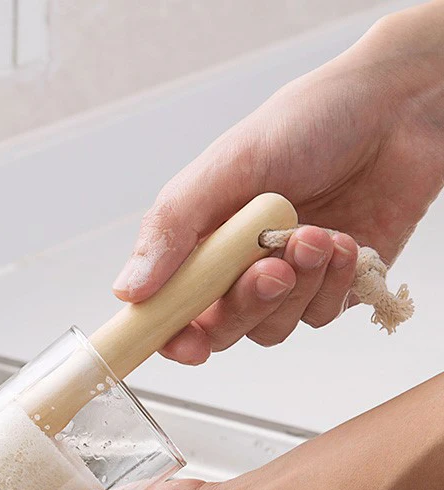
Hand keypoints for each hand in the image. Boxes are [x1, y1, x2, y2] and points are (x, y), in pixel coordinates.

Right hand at [113, 4, 443, 363]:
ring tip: (317, 236)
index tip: (185, 344)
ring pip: (274, 328)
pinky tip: (343, 242)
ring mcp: (288, 281)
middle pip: (222, 328)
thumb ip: (172, 229)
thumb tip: (128, 289)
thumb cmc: (308, 122)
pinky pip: (320, 316)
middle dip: (246, 305)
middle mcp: (239, 267)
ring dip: (296, 289)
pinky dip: (332, 285)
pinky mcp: (332, 288)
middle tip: (271, 269)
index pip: (172, 308)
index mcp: (202, 241)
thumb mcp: (226, 167)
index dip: (173, 335)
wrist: (397, 109)